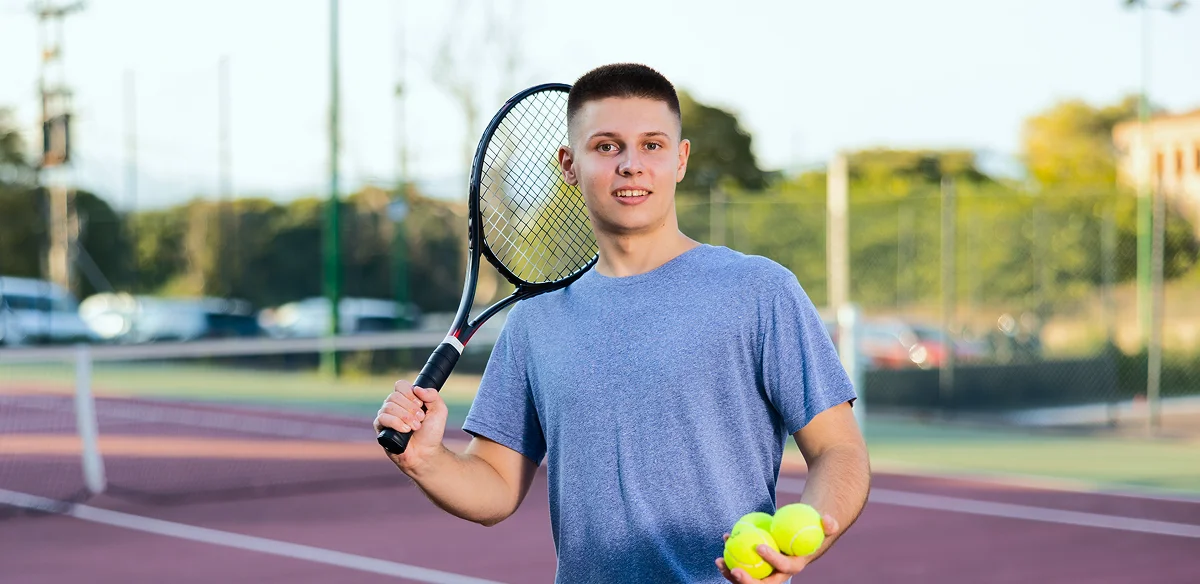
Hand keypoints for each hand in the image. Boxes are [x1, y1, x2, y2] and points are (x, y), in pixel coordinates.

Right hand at [374, 380, 447, 471]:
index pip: (400, 385)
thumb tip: (417, 388)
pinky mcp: (381, 428)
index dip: (410, 393)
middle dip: (410, 408)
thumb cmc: (431, 433)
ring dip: (405, 417)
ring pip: (388, 406)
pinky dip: (396, 423)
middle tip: (420, 419)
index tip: (420, 404)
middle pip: (394, 396)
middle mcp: (394, 405)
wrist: (425, 453)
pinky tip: (405, 430)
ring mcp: (386, 416)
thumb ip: (432, 395)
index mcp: (407, 399)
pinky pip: (382, 418)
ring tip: (415, 427)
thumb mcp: (439, 410)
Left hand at [716, 514, 839, 582]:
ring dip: (731, 574)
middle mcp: (778, 574)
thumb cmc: (810, 528)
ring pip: (747, 579)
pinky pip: (742, 565)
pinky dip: (731, 556)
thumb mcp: (823, 526)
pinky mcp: (755, 567)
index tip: (759, 547)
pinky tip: (724, 540)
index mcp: (793, 567)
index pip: (783, 568)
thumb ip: (828, 524)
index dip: (772, 560)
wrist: (800, 535)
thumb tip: (828, 521)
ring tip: (719, 561)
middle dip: (747, 582)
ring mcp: (765, 573)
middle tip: (734, 569)